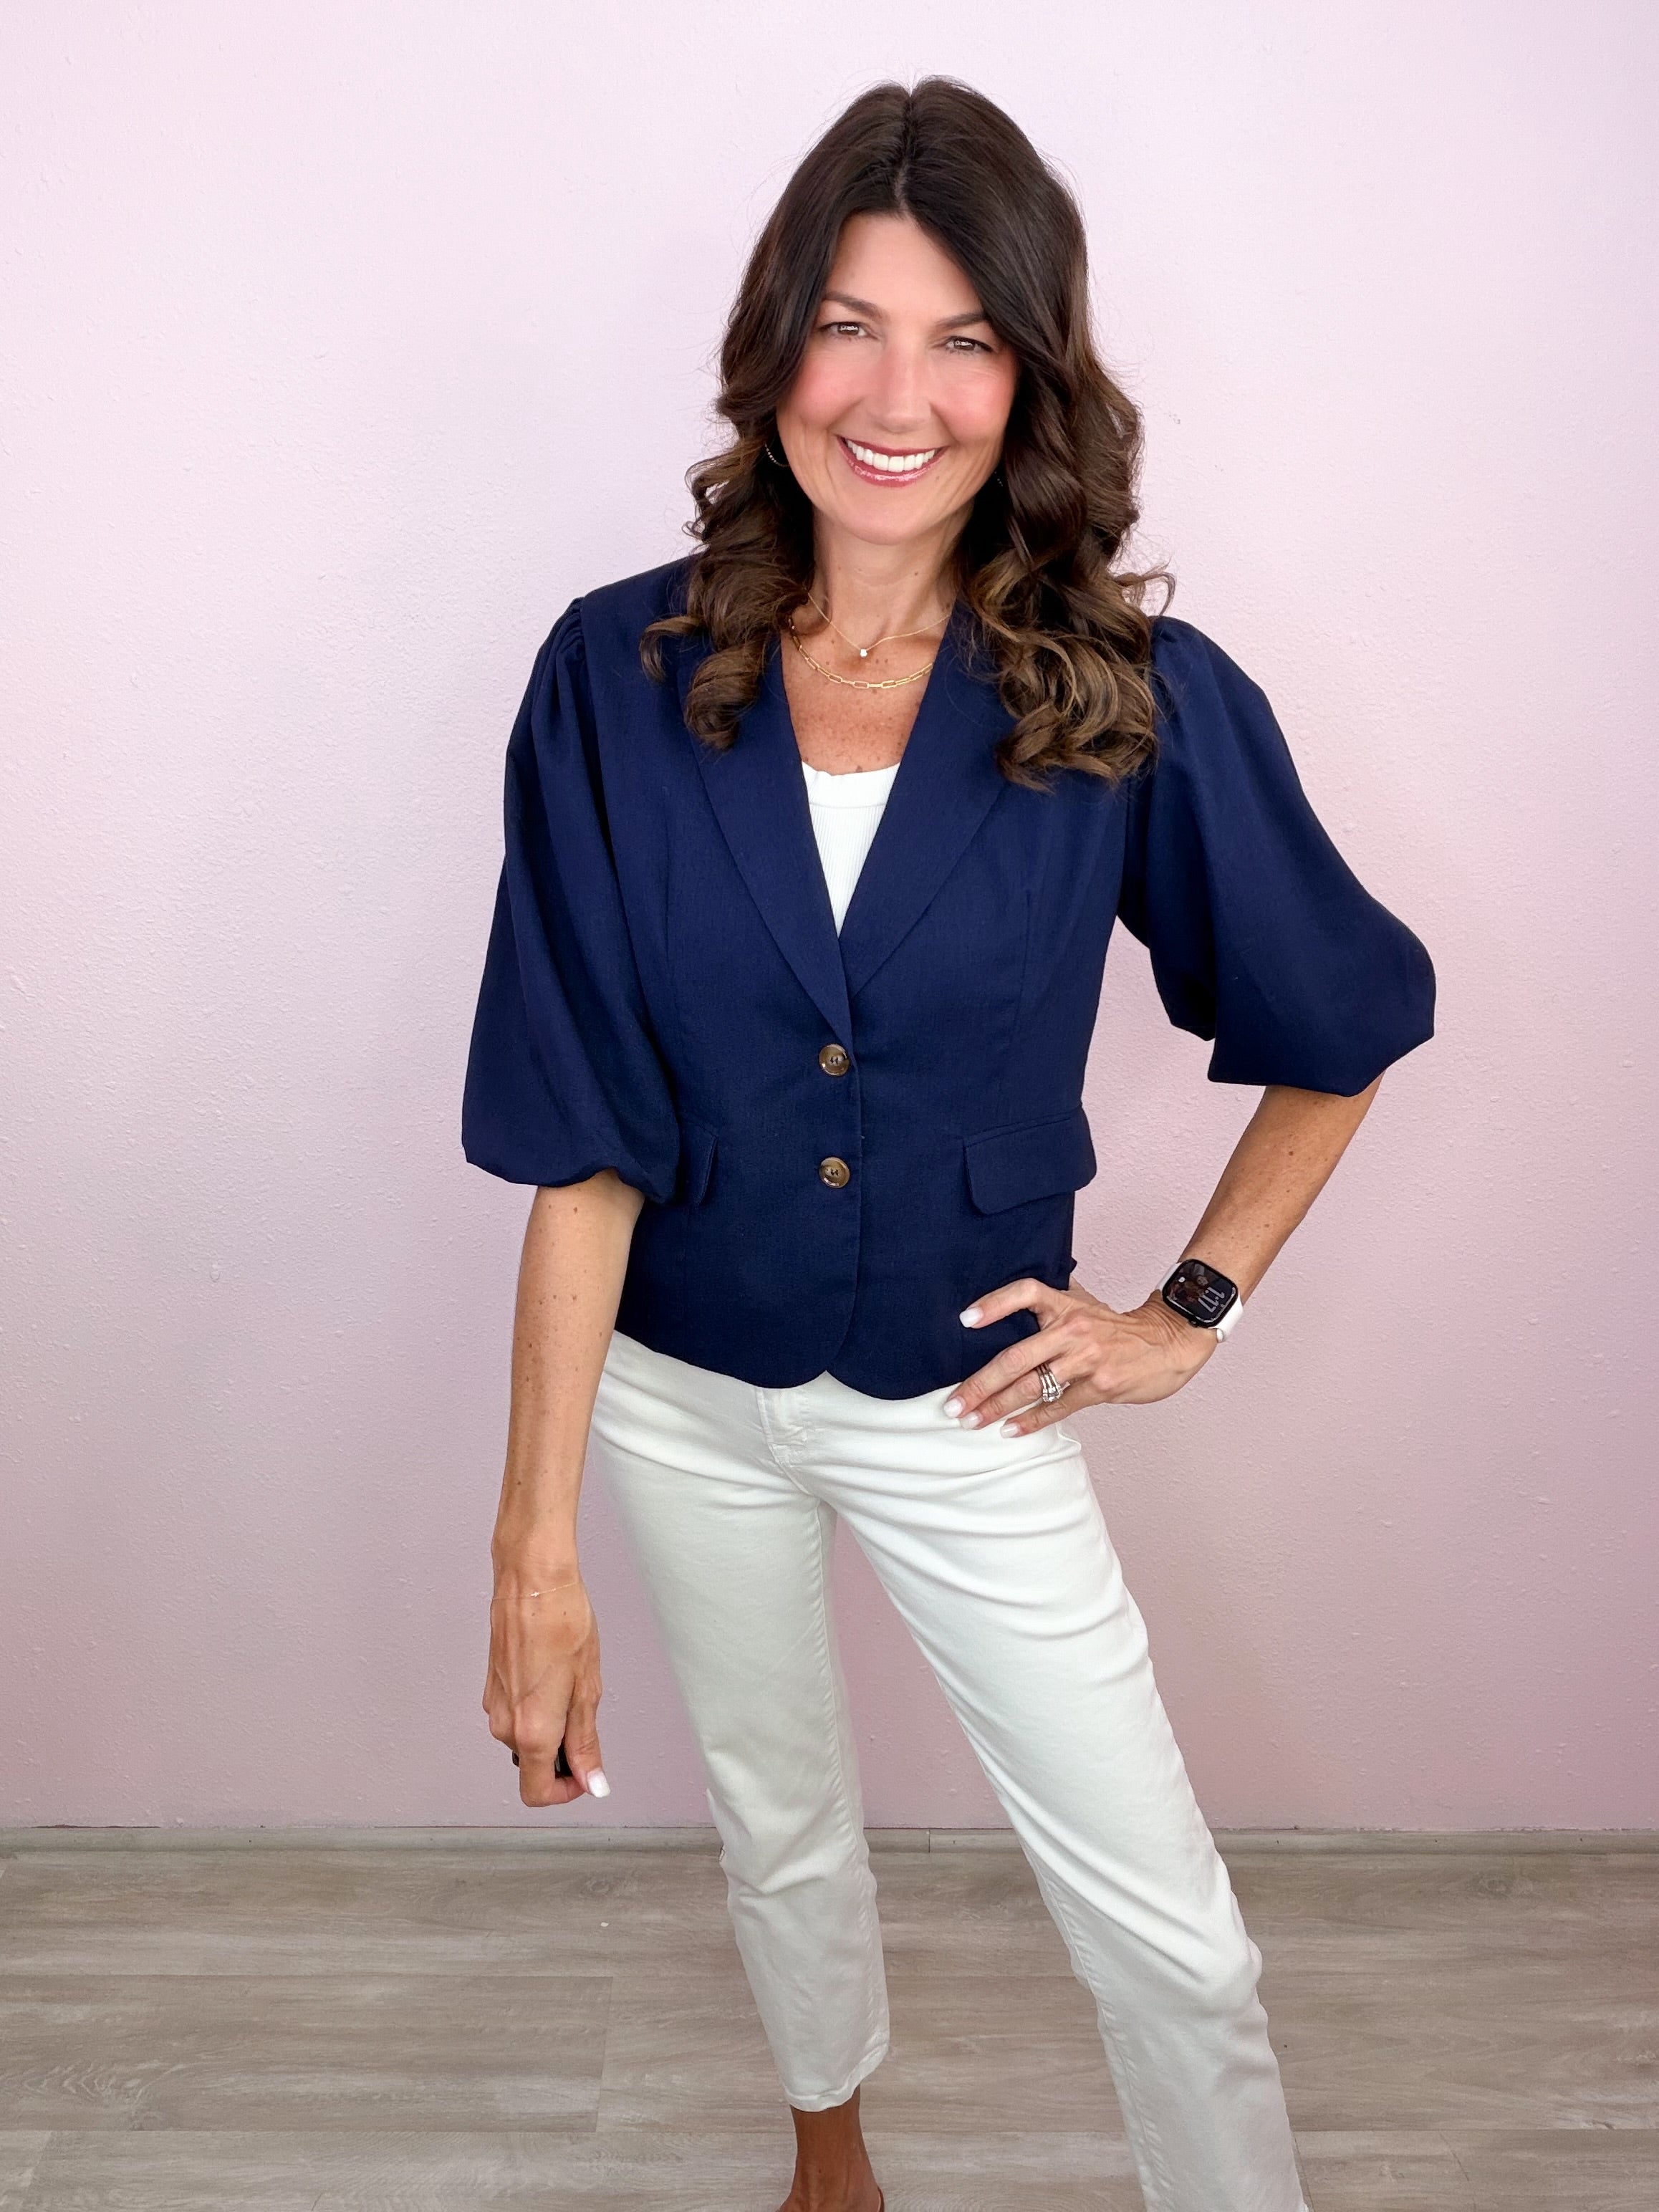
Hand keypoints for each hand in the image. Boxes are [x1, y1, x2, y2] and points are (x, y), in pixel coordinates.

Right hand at [482, 1567, 607, 1807]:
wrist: (532, 1581)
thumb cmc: (562, 1624)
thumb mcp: (586, 1689)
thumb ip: (585, 1742)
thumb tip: (591, 1781)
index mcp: (530, 1731)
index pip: (537, 1792)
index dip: (565, 1791)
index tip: (585, 1772)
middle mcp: (504, 1724)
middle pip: (531, 1765)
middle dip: (560, 1754)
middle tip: (586, 1718)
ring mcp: (493, 1704)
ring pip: (523, 1737)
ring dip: (549, 1727)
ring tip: (571, 1686)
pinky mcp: (492, 1686)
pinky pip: (515, 1714)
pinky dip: (536, 1708)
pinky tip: (553, 1675)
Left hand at [947, 1276, 1216, 1434]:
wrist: (1168, 1342)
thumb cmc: (1118, 1327)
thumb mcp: (1085, 1305)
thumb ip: (1051, 1304)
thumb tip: (1007, 1305)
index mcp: (1066, 1305)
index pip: (1025, 1292)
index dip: (995, 1304)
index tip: (965, 1321)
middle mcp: (1073, 1330)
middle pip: (1016, 1356)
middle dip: (980, 1383)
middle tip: (953, 1403)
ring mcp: (1086, 1360)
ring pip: (1032, 1386)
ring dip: (997, 1406)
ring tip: (971, 1420)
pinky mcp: (1099, 1386)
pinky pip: (1058, 1407)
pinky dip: (1031, 1421)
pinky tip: (1009, 1430)